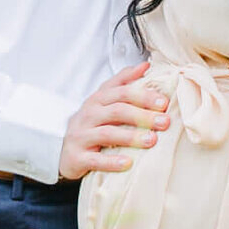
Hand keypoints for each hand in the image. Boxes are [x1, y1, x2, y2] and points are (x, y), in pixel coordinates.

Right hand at [58, 62, 170, 179]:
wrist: (64, 150)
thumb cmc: (91, 123)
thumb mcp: (103, 100)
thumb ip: (123, 82)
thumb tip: (145, 66)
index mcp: (97, 99)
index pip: (121, 92)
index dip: (143, 96)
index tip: (163, 102)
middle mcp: (88, 115)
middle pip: (117, 111)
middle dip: (142, 115)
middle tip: (164, 122)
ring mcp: (81, 136)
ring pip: (106, 133)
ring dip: (131, 137)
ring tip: (151, 140)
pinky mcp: (77, 157)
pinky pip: (95, 160)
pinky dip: (112, 162)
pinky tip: (128, 163)